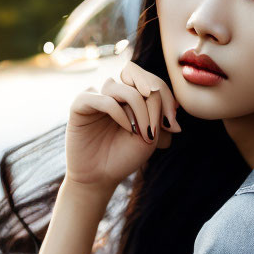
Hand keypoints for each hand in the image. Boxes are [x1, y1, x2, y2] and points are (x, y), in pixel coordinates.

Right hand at [65, 61, 182, 192]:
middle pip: (136, 76)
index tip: (173, 126)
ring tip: (142, 132)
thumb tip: (162, 94)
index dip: (166, 97)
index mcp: (130, 94)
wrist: (100, 177)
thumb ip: (157, 111)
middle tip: (162, 121)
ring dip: (139, 108)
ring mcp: (96, 96)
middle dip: (154, 97)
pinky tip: (128, 128)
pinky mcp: (80, 105)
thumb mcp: (151, 135)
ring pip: (121, 87)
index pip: (150, 80)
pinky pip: (102, 98)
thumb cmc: (125, 155)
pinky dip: (118, 112)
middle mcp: (113, 92)